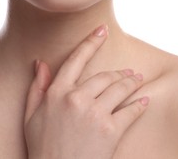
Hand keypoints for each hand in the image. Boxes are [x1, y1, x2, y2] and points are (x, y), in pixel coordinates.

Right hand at [24, 25, 148, 158]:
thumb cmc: (43, 147)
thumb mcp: (32, 117)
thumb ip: (37, 88)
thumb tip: (40, 63)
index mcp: (58, 93)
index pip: (76, 60)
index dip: (91, 42)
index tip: (103, 29)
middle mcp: (77, 99)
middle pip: (105, 76)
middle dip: (120, 73)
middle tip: (130, 73)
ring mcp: (95, 114)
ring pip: (120, 89)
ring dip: (132, 83)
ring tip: (138, 81)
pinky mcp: (111, 130)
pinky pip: (131, 111)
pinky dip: (140, 105)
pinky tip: (145, 101)